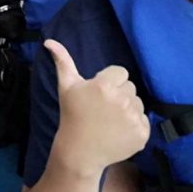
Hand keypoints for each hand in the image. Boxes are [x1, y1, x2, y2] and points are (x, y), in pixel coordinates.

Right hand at [47, 39, 149, 175]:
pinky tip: (119, 130)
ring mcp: (134, 118)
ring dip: (128, 108)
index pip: (120, 72)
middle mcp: (122, 99)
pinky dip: (134, 125)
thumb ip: (62, 61)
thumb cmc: (72, 115)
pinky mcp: (142, 133)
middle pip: (130, 87)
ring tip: (111, 119)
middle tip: (104, 107)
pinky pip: (144, 120)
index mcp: (105, 85)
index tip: (99, 94)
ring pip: (138, 103)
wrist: (80, 150)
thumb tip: (49, 41)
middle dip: (119, 94)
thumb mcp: (66, 86)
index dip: (110, 81)